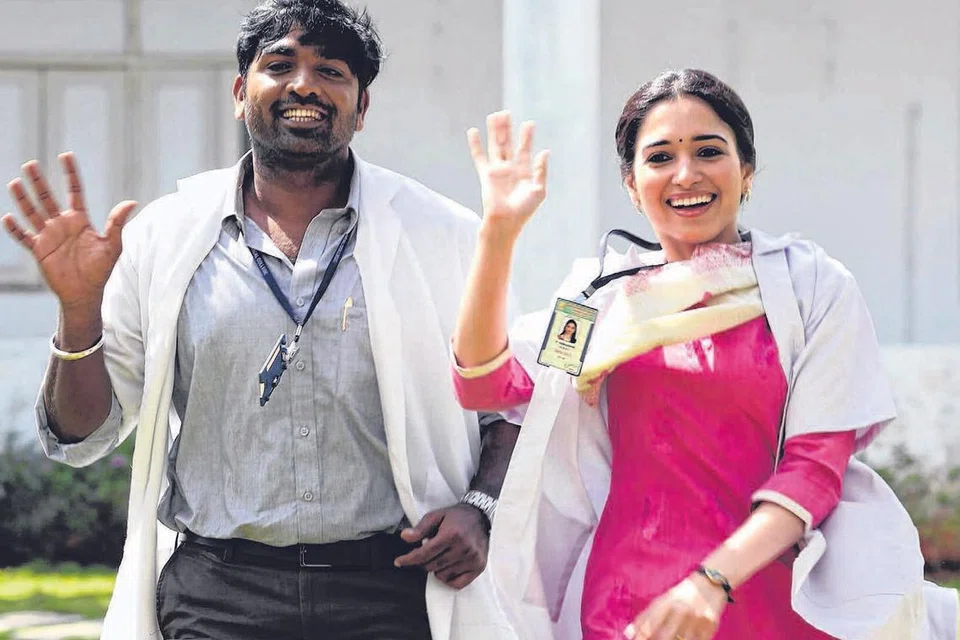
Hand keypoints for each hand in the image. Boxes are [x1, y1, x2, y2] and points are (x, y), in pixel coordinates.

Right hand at [2, 153, 136, 311]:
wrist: (85, 293)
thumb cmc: (101, 270)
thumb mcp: (112, 245)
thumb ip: (117, 223)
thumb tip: (132, 202)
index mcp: (80, 220)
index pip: (74, 191)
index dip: (71, 174)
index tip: (66, 155)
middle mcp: (62, 224)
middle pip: (48, 198)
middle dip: (39, 181)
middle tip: (30, 164)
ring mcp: (48, 236)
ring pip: (32, 213)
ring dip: (23, 199)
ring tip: (15, 183)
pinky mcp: (39, 250)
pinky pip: (23, 237)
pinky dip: (15, 229)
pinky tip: (7, 218)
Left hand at [394, 503, 489, 589]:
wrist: (480, 516)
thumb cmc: (456, 517)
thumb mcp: (436, 516)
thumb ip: (420, 528)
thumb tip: (404, 537)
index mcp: (452, 534)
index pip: (424, 554)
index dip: (409, 559)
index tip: (399, 562)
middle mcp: (463, 548)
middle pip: (432, 566)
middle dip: (423, 562)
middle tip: (425, 554)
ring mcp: (472, 559)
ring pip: (443, 576)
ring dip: (436, 569)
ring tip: (441, 556)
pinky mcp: (479, 566)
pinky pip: (458, 583)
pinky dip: (448, 579)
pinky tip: (448, 568)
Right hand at [467, 111, 548, 240]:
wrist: (505, 222)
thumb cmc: (524, 210)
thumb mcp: (539, 190)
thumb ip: (541, 171)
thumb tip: (545, 151)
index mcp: (524, 171)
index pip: (524, 149)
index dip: (527, 137)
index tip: (529, 124)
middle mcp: (510, 168)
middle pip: (508, 143)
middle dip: (507, 129)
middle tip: (506, 112)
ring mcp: (497, 170)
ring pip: (495, 146)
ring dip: (494, 131)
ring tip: (494, 115)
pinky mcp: (486, 175)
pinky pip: (479, 156)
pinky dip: (475, 144)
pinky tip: (473, 131)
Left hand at [624, 573, 728, 639]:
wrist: (709, 584)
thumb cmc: (679, 596)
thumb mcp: (661, 601)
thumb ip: (644, 618)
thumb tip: (628, 634)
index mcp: (666, 603)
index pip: (649, 626)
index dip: (641, 637)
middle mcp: (681, 610)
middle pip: (664, 637)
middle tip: (656, 639)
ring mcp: (697, 618)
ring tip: (673, 637)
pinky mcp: (711, 625)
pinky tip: (685, 637)